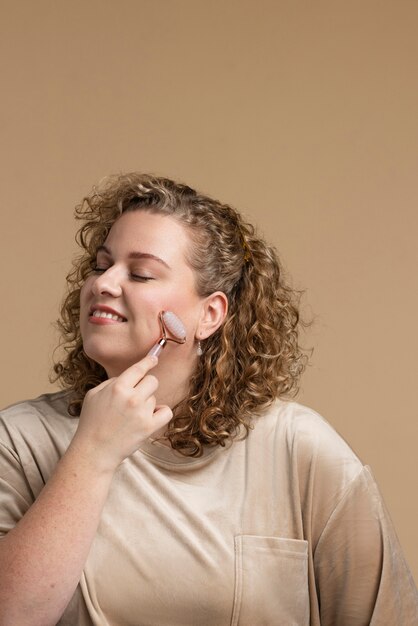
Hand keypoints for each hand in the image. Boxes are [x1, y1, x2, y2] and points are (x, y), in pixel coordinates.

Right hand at [71, 355, 172, 472]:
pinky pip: (166, 412)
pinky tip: (150, 417)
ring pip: (155, 398)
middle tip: (137, 396)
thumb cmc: (91, 423)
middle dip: (146, 386)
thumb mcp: (93, 395)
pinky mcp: (149, 427)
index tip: (154, 358)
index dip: (148, 361)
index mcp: (117, 387)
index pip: (139, 369)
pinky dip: (161, 413)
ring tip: (132, 415)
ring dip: (147, 404)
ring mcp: (142, 412)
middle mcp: (132, 397)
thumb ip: (111, 383)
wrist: (94, 451)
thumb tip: (128, 378)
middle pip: (152, 381)